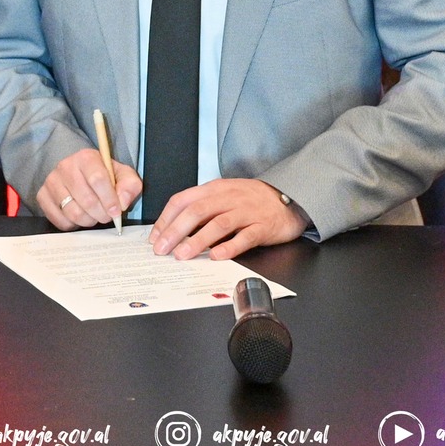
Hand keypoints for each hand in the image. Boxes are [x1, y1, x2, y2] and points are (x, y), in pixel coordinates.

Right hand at [39, 149, 139, 229]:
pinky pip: (60, 220)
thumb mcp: (122, 175)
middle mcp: (65, 167)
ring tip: (94, 216)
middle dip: (101, 214)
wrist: (80, 174)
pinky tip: (80, 216)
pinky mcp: (42, 196)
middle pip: (86, 200)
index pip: (97, 179)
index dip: (109, 199)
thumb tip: (122, 202)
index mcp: (86, 157)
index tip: (116, 211)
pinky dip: (73, 225)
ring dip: (88, 220)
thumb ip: (129, 186)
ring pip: (73, 212)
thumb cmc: (104, 176)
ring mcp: (51, 182)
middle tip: (106, 216)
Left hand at [149, 179, 306, 261]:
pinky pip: (245, 237)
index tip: (155, 237)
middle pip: (197, 211)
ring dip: (198, 240)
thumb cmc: (251, 199)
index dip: (166, 218)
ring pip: (218, 223)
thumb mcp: (224, 195)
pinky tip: (216, 256)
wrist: (289, 198)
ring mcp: (246, 211)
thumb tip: (174, 229)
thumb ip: (202, 208)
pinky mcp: (262, 226)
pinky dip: (229, 247)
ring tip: (183, 254)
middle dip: (176, 230)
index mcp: (215, 189)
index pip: (184, 199)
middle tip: (162, 248)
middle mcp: (229, 197)